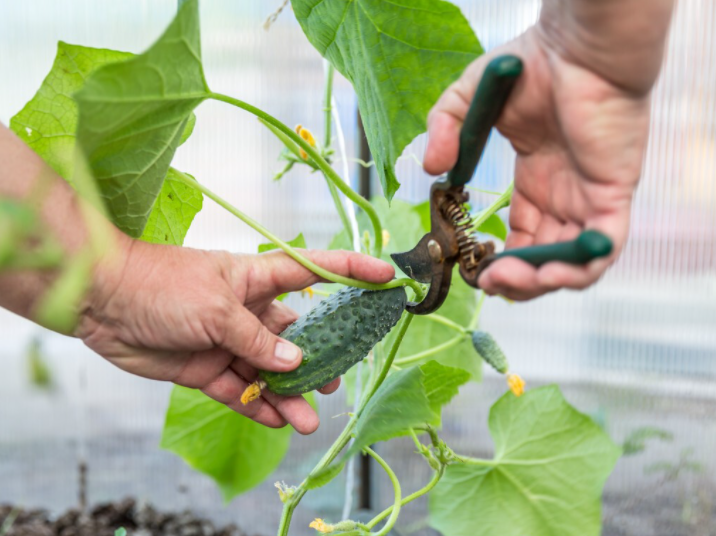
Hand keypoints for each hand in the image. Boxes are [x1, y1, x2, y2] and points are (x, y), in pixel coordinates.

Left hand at [77, 236, 394, 433]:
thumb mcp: (216, 309)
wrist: (103, 303)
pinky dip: (258, 406)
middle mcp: (250, 310)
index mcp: (257, 279)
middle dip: (319, 358)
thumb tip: (295, 364)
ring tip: (308, 419)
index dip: (353, 271)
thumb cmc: (162, 284)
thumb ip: (256, 339)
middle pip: (297, 335)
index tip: (387, 278)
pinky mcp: (208, 368)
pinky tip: (276, 421)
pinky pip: (241, 391)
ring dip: (290, 394)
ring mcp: (230, 340)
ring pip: (271, 371)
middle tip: (337, 380)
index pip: (315, 270)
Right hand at [424, 27, 654, 299]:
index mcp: (539, 182)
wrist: (576, 45)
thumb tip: (431, 169)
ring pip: (573, 263)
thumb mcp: (468, 100)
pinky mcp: (613, 193)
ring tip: (506, 280)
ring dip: (541, 282)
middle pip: (545, 259)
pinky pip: (603, 246)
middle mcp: (566, 196)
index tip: (475, 270)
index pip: (523, 238)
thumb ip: (445, 132)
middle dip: (517, 281)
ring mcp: (590, 197)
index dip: (500, 261)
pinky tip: (546, 272)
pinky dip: (578, 268)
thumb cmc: (531, 65)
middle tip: (488, 282)